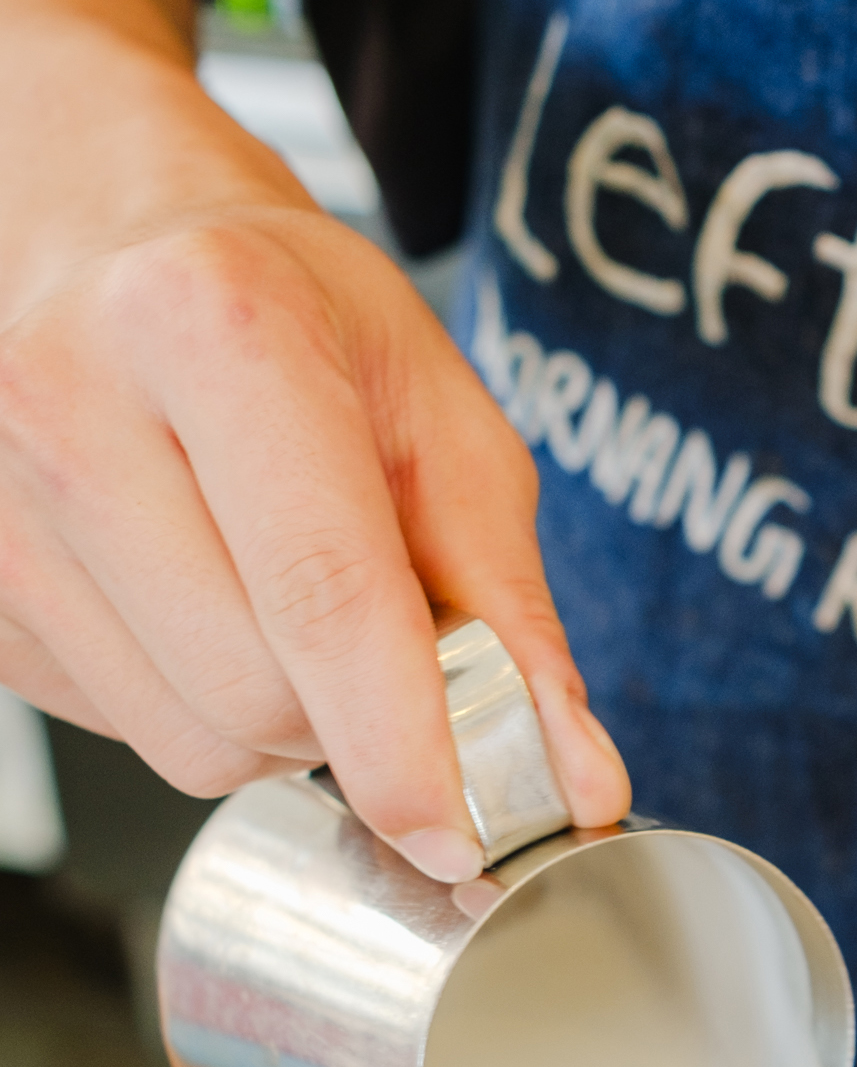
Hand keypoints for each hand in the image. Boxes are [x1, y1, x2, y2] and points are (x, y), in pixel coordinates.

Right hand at [0, 0, 627, 879]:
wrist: (101, 235)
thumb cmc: (293, 320)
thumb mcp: (441, 424)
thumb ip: (514, 612)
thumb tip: (575, 779)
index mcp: (216, 330)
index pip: (323, 594)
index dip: (404, 743)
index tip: (460, 832)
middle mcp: (71, 404)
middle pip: (256, 695)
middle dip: (351, 716)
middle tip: (374, 633)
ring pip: (188, 742)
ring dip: (275, 722)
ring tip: (276, 601)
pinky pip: (124, 731)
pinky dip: (193, 704)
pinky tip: (195, 600)